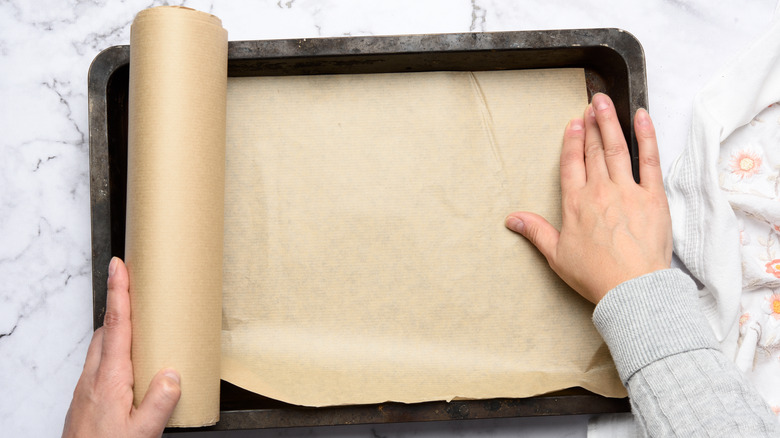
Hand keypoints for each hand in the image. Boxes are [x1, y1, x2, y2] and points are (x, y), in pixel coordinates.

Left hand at [62, 257, 180, 437]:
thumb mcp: (143, 433)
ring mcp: (86, 389)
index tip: (119, 266)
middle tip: (136, 287)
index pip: (116, 325)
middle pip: (105, 330)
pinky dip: (114, 352)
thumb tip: (173, 373)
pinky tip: (131, 367)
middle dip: (119, 306)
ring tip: (140, 325)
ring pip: (101, 348)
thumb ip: (160, 402)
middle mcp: (94, 379)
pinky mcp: (86, 400)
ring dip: (117, 330)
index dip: (118, 292)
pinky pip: (100, 364)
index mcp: (110, 379)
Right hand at [505, 93, 671, 303]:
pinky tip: (642, 118)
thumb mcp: (556, 256)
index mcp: (575, 203)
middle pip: (593, 150)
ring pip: (616, 148)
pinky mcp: (653, 196)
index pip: (572, 163)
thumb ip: (535, 232)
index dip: (572, 141)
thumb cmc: (595, 276)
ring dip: (610, 122)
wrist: (632, 289)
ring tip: (606, 102)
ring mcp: (627, 191)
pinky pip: (650, 159)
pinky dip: (646, 136)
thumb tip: (512, 219)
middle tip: (592, 104)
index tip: (574, 123)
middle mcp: (599, 191)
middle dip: (592, 124)